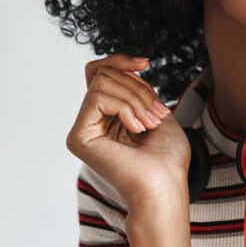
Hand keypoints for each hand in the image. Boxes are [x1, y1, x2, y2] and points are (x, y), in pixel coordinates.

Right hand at [65, 54, 191, 209]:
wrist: (166, 185)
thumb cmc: (167, 157)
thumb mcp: (155, 110)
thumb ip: (136, 88)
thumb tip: (128, 67)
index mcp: (107, 116)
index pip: (100, 73)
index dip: (120, 61)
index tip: (146, 63)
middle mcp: (91, 122)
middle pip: (103, 74)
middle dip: (137, 86)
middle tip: (155, 114)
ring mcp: (83, 130)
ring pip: (102, 82)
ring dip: (136, 98)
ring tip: (149, 123)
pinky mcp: (78, 137)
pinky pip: (98, 98)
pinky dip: (126, 108)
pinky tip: (136, 129)